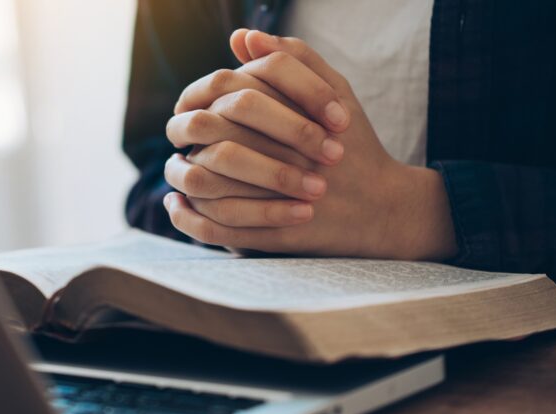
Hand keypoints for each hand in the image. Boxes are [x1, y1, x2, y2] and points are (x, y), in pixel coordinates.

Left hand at [164, 30, 457, 260]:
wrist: (381, 207)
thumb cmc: (355, 145)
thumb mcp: (335, 92)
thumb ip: (292, 60)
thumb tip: (242, 36)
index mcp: (294, 116)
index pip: (230, 91)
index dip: (201, 94)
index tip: (189, 103)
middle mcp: (282, 157)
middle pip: (212, 131)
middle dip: (185, 130)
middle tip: (176, 132)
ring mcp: (276, 199)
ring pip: (205, 180)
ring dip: (180, 173)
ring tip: (173, 167)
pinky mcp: (271, 236)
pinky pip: (214, 227)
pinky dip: (187, 217)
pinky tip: (177, 205)